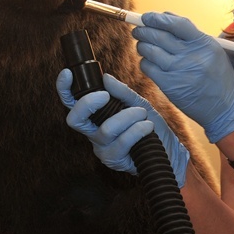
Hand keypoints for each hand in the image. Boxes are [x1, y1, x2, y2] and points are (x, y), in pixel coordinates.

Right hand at [56, 69, 189, 186]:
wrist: (168, 150)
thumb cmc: (149, 126)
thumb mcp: (138, 104)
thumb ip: (122, 92)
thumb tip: (106, 78)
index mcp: (94, 116)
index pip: (72, 103)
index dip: (64, 89)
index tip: (68, 73)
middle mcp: (92, 132)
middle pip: (75, 119)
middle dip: (88, 104)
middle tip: (105, 95)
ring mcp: (101, 147)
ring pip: (106, 129)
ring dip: (127, 117)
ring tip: (142, 113)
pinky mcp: (113, 160)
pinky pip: (122, 142)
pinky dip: (137, 131)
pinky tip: (148, 127)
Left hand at [132, 11, 233, 142]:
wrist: (224, 107)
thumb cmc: (216, 76)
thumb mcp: (211, 50)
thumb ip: (189, 34)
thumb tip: (163, 17)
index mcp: (203, 43)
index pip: (176, 24)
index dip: (157, 18)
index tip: (147, 16)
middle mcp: (191, 56)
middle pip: (158, 35)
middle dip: (143, 29)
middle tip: (138, 29)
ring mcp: (178, 71)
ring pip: (149, 50)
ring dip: (141, 45)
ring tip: (143, 45)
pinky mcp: (168, 85)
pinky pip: (147, 67)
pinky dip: (144, 61)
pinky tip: (149, 61)